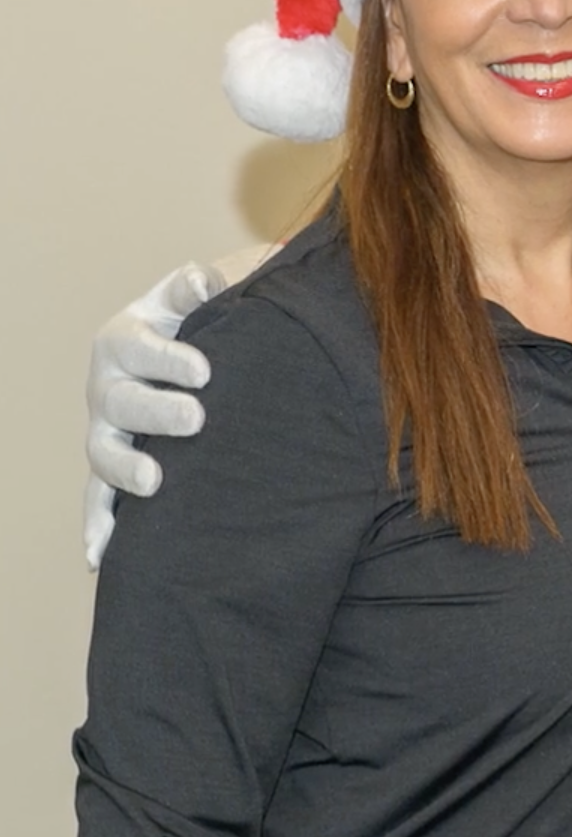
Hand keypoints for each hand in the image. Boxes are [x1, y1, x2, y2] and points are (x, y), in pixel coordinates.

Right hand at [83, 249, 268, 569]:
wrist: (199, 355)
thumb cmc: (207, 321)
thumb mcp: (204, 295)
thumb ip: (201, 287)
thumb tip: (204, 279)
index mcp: (126, 337)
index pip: (140, 346)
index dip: (167, 358)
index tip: (206, 370)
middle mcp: (108, 385)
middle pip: (120, 401)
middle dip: (156, 412)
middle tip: (197, 419)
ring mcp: (107, 430)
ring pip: (103, 453)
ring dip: (126, 470)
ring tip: (157, 482)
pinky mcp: (114, 468)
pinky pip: (98, 500)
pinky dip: (99, 526)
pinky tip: (100, 557)